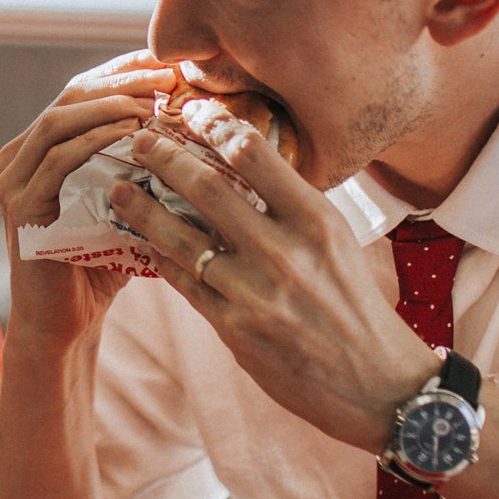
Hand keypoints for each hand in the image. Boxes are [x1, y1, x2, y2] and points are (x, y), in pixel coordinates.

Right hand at [0, 51, 178, 351]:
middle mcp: (19, 156)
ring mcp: (14, 179)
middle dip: (121, 79)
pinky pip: (58, 160)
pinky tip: (132, 135)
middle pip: (70, 95)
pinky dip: (95, 141)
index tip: (169, 62)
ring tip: (153, 99)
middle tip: (166, 73)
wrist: (66, 325)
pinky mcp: (19, 205)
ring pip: (60, 119)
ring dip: (109, 104)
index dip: (124, 71)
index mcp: (40, 148)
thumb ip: (144, 165)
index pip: (83, 92)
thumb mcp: (127, 203)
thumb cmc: (102, 265)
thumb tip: (204, 128)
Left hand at [106, 115, 436, 452]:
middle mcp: (285, 252)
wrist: (379, 386)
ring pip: (182, 238)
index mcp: (317, 221)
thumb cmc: (356, 306)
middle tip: (138, 140)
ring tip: (119, 190)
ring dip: (143, 210)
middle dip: (164, 158)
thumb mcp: (338, 242)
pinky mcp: (235, 330)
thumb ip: (291, 209)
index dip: (215, 126)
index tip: (190, 111)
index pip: (255, 155)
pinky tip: (145, 243)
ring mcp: (255, 293)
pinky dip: (160, 258)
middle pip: (208, 188)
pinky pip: (184, 284)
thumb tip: (240, 169)